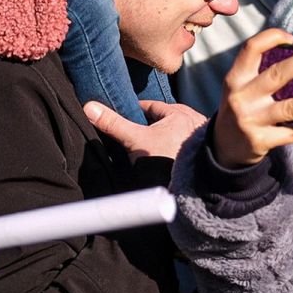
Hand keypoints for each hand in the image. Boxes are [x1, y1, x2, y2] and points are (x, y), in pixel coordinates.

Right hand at [84, 100, 206, 160]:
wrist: (192, 186)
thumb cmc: (165, 159)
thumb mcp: (134, 139)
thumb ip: (113, 123)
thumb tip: (89, 107)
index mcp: (179, 114)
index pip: (152, 106)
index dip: (137, 110)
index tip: (126, 114)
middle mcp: (194, 122)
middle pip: (167, 118)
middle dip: (153, 123)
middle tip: (139, 130)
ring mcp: (201, 137)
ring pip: (178, 130)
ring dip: (166, 135)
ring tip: (153, 144)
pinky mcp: (203, 152)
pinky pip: (186, 143)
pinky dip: (177, 146)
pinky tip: (168, 155)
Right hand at [212, 29, 292, 167]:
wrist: (224, 148)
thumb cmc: (242, 109)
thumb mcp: (241, 88)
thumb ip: (261, 74)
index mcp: (236, 78)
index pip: (251, 49)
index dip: (271, 38)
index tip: (292, 38)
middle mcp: (241, 97)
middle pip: (275, 75)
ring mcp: (251, 120)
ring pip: (288, 108)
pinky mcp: (261, 140)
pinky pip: (292, 134)